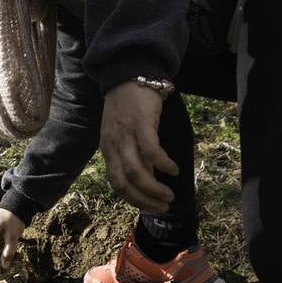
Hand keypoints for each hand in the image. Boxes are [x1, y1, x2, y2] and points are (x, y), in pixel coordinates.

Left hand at [100, 81, 178, 212]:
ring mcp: (126, 136)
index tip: (150, 207)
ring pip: (137, 172)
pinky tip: (174, 169)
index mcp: (107, 150)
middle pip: (126, 183)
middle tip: (163, 206)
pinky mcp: (141, 125)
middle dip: (145, 200)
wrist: (128, 75)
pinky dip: (163, 165)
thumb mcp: (121, 134)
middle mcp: (113, 146)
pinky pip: (152, 152)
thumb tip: (148, 178)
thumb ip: (131, 155)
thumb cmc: (127, 106)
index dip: (134, 200)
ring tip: (170, 194)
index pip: (116, 184)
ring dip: (154, 188)